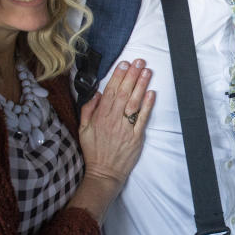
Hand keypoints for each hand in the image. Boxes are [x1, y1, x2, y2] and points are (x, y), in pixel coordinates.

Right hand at [76, 59, 154, 220]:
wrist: (104, 173)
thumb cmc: (94, 151)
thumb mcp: (83, 129)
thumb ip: (88, 110)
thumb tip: (96, 93)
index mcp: (101, 117)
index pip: (110, 92)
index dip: (118, 76)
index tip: (124, 64)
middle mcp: (113, 120)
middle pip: (124, 93)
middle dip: (132, 75)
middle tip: (139, 61)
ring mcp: (126, 128)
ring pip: (134, 103)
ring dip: (141, 85)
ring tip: (147, 71)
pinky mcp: (136, 137)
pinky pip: (142, 119)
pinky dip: (147, 106)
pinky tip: (151, 93)